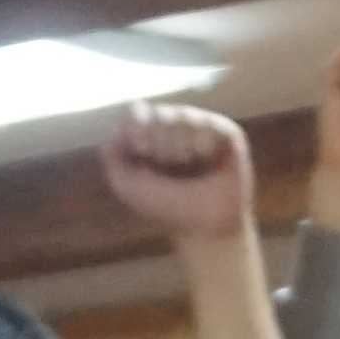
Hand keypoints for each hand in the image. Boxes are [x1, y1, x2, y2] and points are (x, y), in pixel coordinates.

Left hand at [102, 100, 257, 244]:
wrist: (204, 226)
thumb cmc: (166, 207)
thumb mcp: (127, 186)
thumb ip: (113, 155)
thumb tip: (118, 127)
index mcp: (149, 134)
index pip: (136, 112)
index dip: (137, 128)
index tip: (142, 150)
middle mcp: (175, 126)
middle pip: (159, 114)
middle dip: (161, 146)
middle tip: (170, 168)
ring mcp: (201, 127)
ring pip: (184, 117)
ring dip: (182, 149)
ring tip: (190, 168)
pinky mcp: (226, 133)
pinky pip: (209, 124)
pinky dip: (203, 147)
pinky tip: (207, 162)